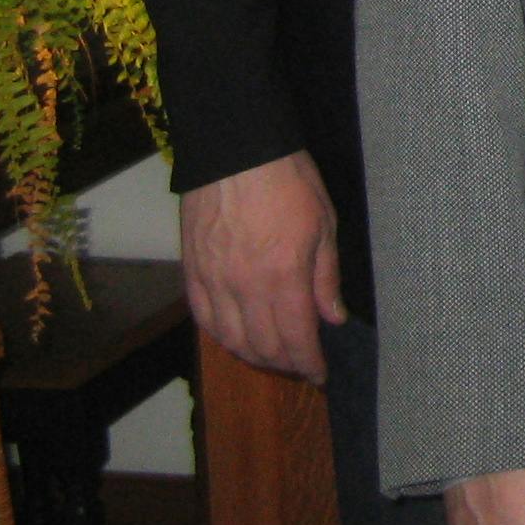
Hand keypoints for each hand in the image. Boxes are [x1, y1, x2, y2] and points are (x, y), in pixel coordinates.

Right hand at [180, 152, 344, 381]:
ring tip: (274, 357)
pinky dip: (222, 338)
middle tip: (301, 366)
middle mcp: (244, 286)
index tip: (320, 374)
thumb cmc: (288, 180)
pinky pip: (204, 320)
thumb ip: (326, 278)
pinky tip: (237, 339)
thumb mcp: (324, 224)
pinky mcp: (191, 273)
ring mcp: (213, 282)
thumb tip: (333, 318)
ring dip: (254, 356)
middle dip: (285, 364)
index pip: (296, 338)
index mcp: (283, 275)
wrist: (235, 150)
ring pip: (231, 340)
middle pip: (263, 347)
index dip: (309, 364)